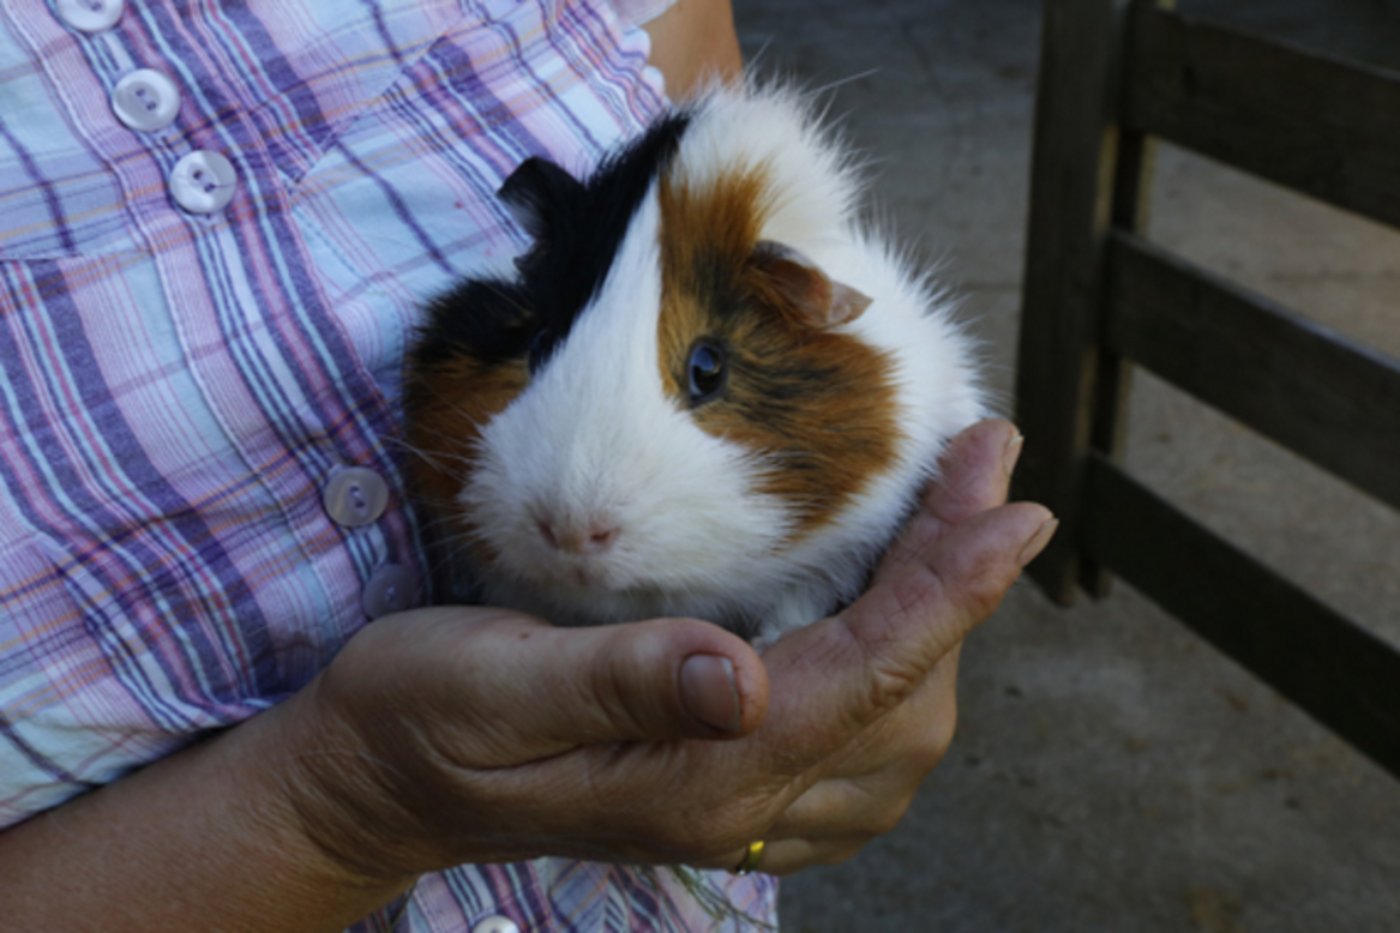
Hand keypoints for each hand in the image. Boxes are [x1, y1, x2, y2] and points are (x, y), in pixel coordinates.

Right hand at [281, 419, 1054, 882]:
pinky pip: (857, 745)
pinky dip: (899, 666)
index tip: (1011, 504)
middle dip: (958, 586)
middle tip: (983, 472)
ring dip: (940, 626)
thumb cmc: (417, 719)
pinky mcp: (722, 789)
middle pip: (903, 702)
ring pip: (896, 733)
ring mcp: (733, 809)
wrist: (372, 784)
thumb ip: (619, 682)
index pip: (861, 678)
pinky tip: (894, 607)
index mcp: (692, 779)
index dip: (947, 589)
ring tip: (955, 519)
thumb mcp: (490, 682)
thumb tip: (743, 679)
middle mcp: (735, 807)